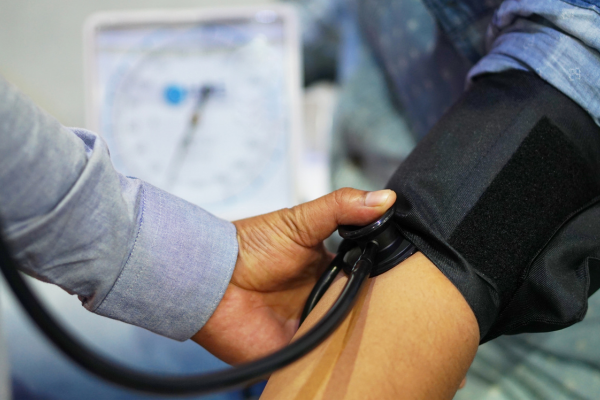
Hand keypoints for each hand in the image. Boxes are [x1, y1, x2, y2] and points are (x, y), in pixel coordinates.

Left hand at [191, 188, 395, 363]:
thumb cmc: (251, 248)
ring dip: (362, 332)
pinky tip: (347, 343)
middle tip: (395, 303)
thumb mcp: (300, 220)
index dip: (388, 276)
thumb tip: (385, 198)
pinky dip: (338, 354)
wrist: (214, 282)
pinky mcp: (301, 352)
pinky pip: (328, 359)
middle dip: (380, 308)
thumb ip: (341, 207)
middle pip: (366, 309)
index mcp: (332, 270)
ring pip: (353, 336)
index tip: (408, 273)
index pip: (372, 277)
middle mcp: (327, 299)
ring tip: (374, 323)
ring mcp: (314, 326)